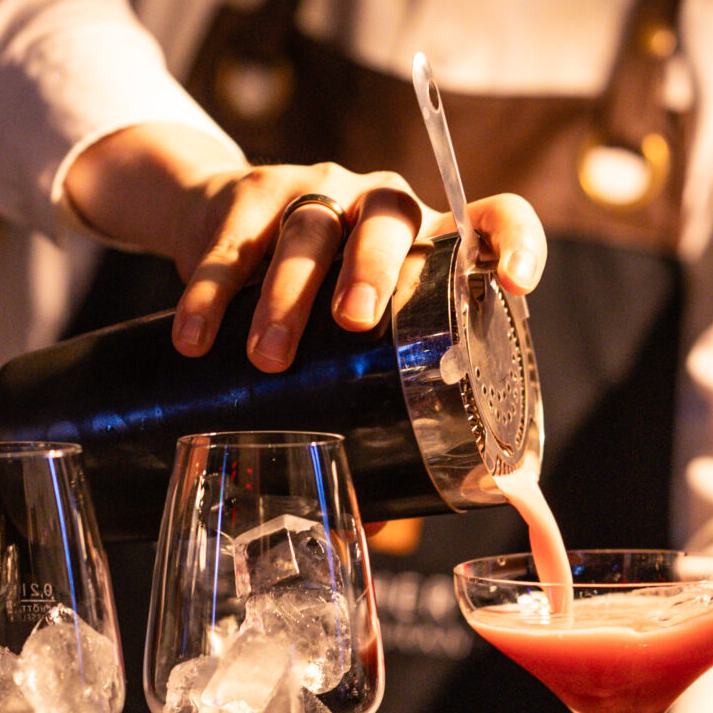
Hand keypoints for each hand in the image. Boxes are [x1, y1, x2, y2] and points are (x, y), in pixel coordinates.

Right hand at [63, 121, 546, 371]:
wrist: (215, 216)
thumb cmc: (313, 294)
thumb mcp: (350, 333)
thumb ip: (368, 405)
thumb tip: (373, 519)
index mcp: (427, 241)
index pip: (493, 218)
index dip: (516, 240)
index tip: (516, 282)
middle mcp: (378, 205)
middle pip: (387, 218)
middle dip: (372, 268)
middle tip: (353, 323)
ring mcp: (312, 193)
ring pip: (307, 229)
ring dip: (287, 293)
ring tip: (269, 358)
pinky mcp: (244, 196)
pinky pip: (227, 245)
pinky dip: (210, 294)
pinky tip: (195, 340)